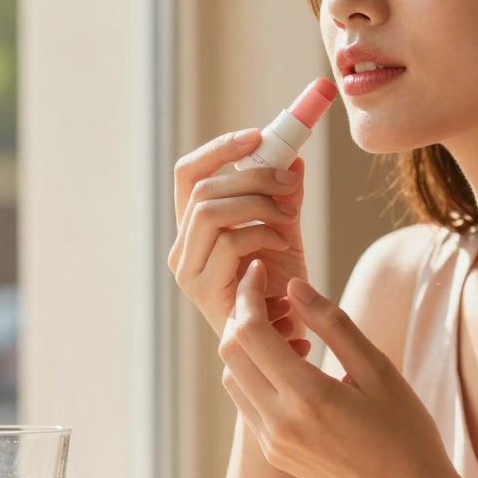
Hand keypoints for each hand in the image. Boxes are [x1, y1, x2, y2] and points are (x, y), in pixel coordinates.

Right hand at [170, 128, 310, 356]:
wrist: (287, 341)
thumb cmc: (281, 291)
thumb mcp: (283, 233)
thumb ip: (283, 198)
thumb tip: (294, 159)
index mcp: (194, 230)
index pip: (189, 175)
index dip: (219, 149)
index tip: (257, 135)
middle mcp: (182, 249)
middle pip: (203, 188)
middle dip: (251, 175)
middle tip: (289, 181)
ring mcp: (188, 272)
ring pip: (210, 210)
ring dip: (257, 203)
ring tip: (289, 215)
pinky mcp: (204, 290)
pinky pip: (228, 242)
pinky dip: (261, 233)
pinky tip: (282, 244)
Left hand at [218, 260, 462, 477]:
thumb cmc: (406, 431)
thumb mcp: (377, 369)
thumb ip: (333, 324)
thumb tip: (294, 286)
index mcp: (308, 397)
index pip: (250, 331)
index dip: (248, 294)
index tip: (260, 272)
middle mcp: (279, 423)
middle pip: (230, 352)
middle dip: (242, 315)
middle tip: (269, 295)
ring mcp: (272, 443)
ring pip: (233, 377)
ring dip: (246, 346)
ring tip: (284, 329)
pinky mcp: (273, 455)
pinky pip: (247, 403)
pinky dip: (256, 374)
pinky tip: (290, 364)